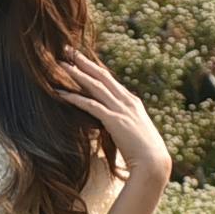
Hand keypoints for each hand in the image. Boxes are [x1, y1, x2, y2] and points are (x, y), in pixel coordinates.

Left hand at [56, 47, 172, 181]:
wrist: (154, 163)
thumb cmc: (145, 153)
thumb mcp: (135, 133)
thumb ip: (124, 124)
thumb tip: (114, 125)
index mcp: (132, 102)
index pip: (110, 80)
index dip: (95, 68)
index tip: (81, 59)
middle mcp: (127, 101)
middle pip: (102, 75)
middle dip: (84, 62)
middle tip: (68, 50)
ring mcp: (121, 109)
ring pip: (95, 85)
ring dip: (76, 74)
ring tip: (60, 64)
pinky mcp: (114, 120)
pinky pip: (90, 105)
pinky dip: (74, 97)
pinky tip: (60, 93)